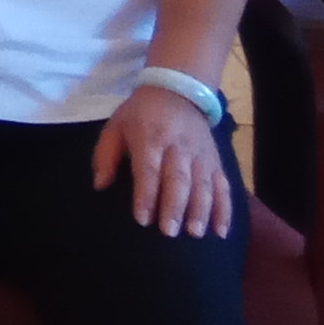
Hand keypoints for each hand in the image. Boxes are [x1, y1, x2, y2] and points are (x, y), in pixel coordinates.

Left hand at [92, 88, 234, 237]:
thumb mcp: (116, 126)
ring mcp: (200, 153)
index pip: (149, 169)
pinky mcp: (215, 160)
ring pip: (203, 183)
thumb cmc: (141, 115)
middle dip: (174, 206)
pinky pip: (223, 186)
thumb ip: (105, 156)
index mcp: (150, 136)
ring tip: (194, 233)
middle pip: (178, 178)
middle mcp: (178, 145)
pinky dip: (224, 209)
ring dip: (200, 210)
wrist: (178, 91)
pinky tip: (220, 231)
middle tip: (169, 232)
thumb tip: (100, 186)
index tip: (142, 219)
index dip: (146, 194)